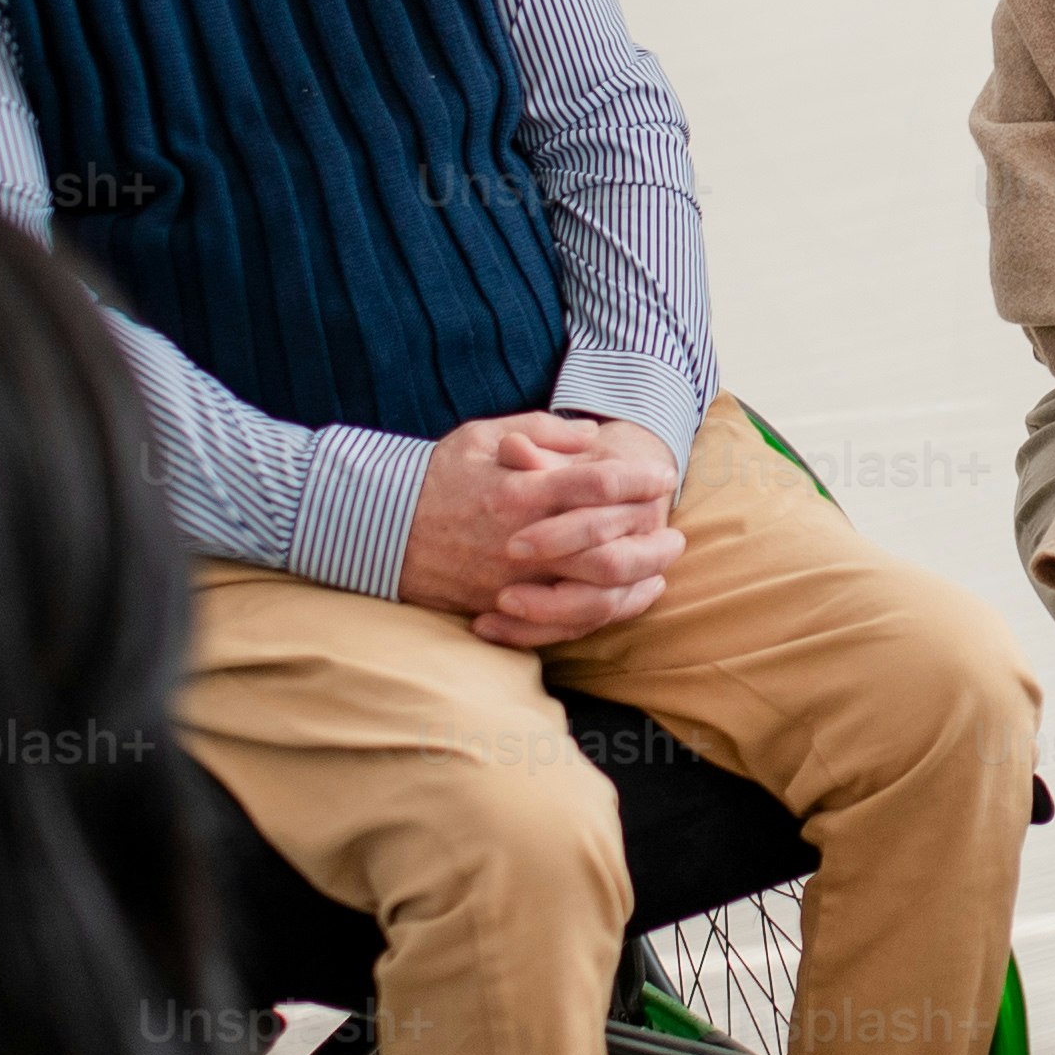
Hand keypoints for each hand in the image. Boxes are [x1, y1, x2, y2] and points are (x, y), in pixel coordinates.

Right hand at [398, 411, 684, 645]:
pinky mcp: (501, 608)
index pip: (595, 484)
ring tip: (660, 573)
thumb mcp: (482, 436)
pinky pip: (561, 622)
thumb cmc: (436, 476)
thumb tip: (591, 438)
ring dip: (635, 584)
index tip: (661, 477)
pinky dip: (599, 614)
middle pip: (607, 550)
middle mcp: (522, 539)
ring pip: (591, 593)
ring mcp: (512, 580)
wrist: (377, 528)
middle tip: (677, 536)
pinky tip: (623, 601)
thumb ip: (540, 432)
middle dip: (651, 544)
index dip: (636, 480)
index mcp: (519, 490)